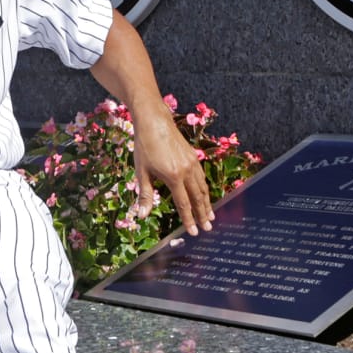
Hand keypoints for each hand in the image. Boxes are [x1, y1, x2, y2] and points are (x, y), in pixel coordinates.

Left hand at [132, 110, 214, 235]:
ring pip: (202, 188)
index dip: (189, 220)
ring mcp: (192, 163)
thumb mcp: (142, 171)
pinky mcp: (193, 156)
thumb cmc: (144, 145)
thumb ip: (145, 195)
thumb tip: (142, 215)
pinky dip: (204, 189)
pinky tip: (204, 194)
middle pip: (197, 198)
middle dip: (203, 214)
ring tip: (211, 215)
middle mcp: (187, 171)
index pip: (184, 204)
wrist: (154, 120)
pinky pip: (202, 177)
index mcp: (174, 176)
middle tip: (208, 228)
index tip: (193, 232)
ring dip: (207, 203)